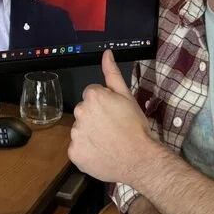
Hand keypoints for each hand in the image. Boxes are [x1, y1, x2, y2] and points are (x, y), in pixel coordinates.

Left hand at [68, 50, 154, 183]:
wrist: (139, 159)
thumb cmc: (135, 128)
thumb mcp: (127, 96)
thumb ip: (112, 73)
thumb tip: (106, 54)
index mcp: (92, 96)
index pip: (91, 94)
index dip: (104, 103)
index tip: (114, 112)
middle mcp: (80, 112)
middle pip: (84, 111)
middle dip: (94, 116)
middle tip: (111, 127)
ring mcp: (76, 134)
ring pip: (80, 129)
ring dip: (90, 133)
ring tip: (108, 141)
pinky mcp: (74, 153)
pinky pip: (77, 148)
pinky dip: (87, 150)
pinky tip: (101, 151)